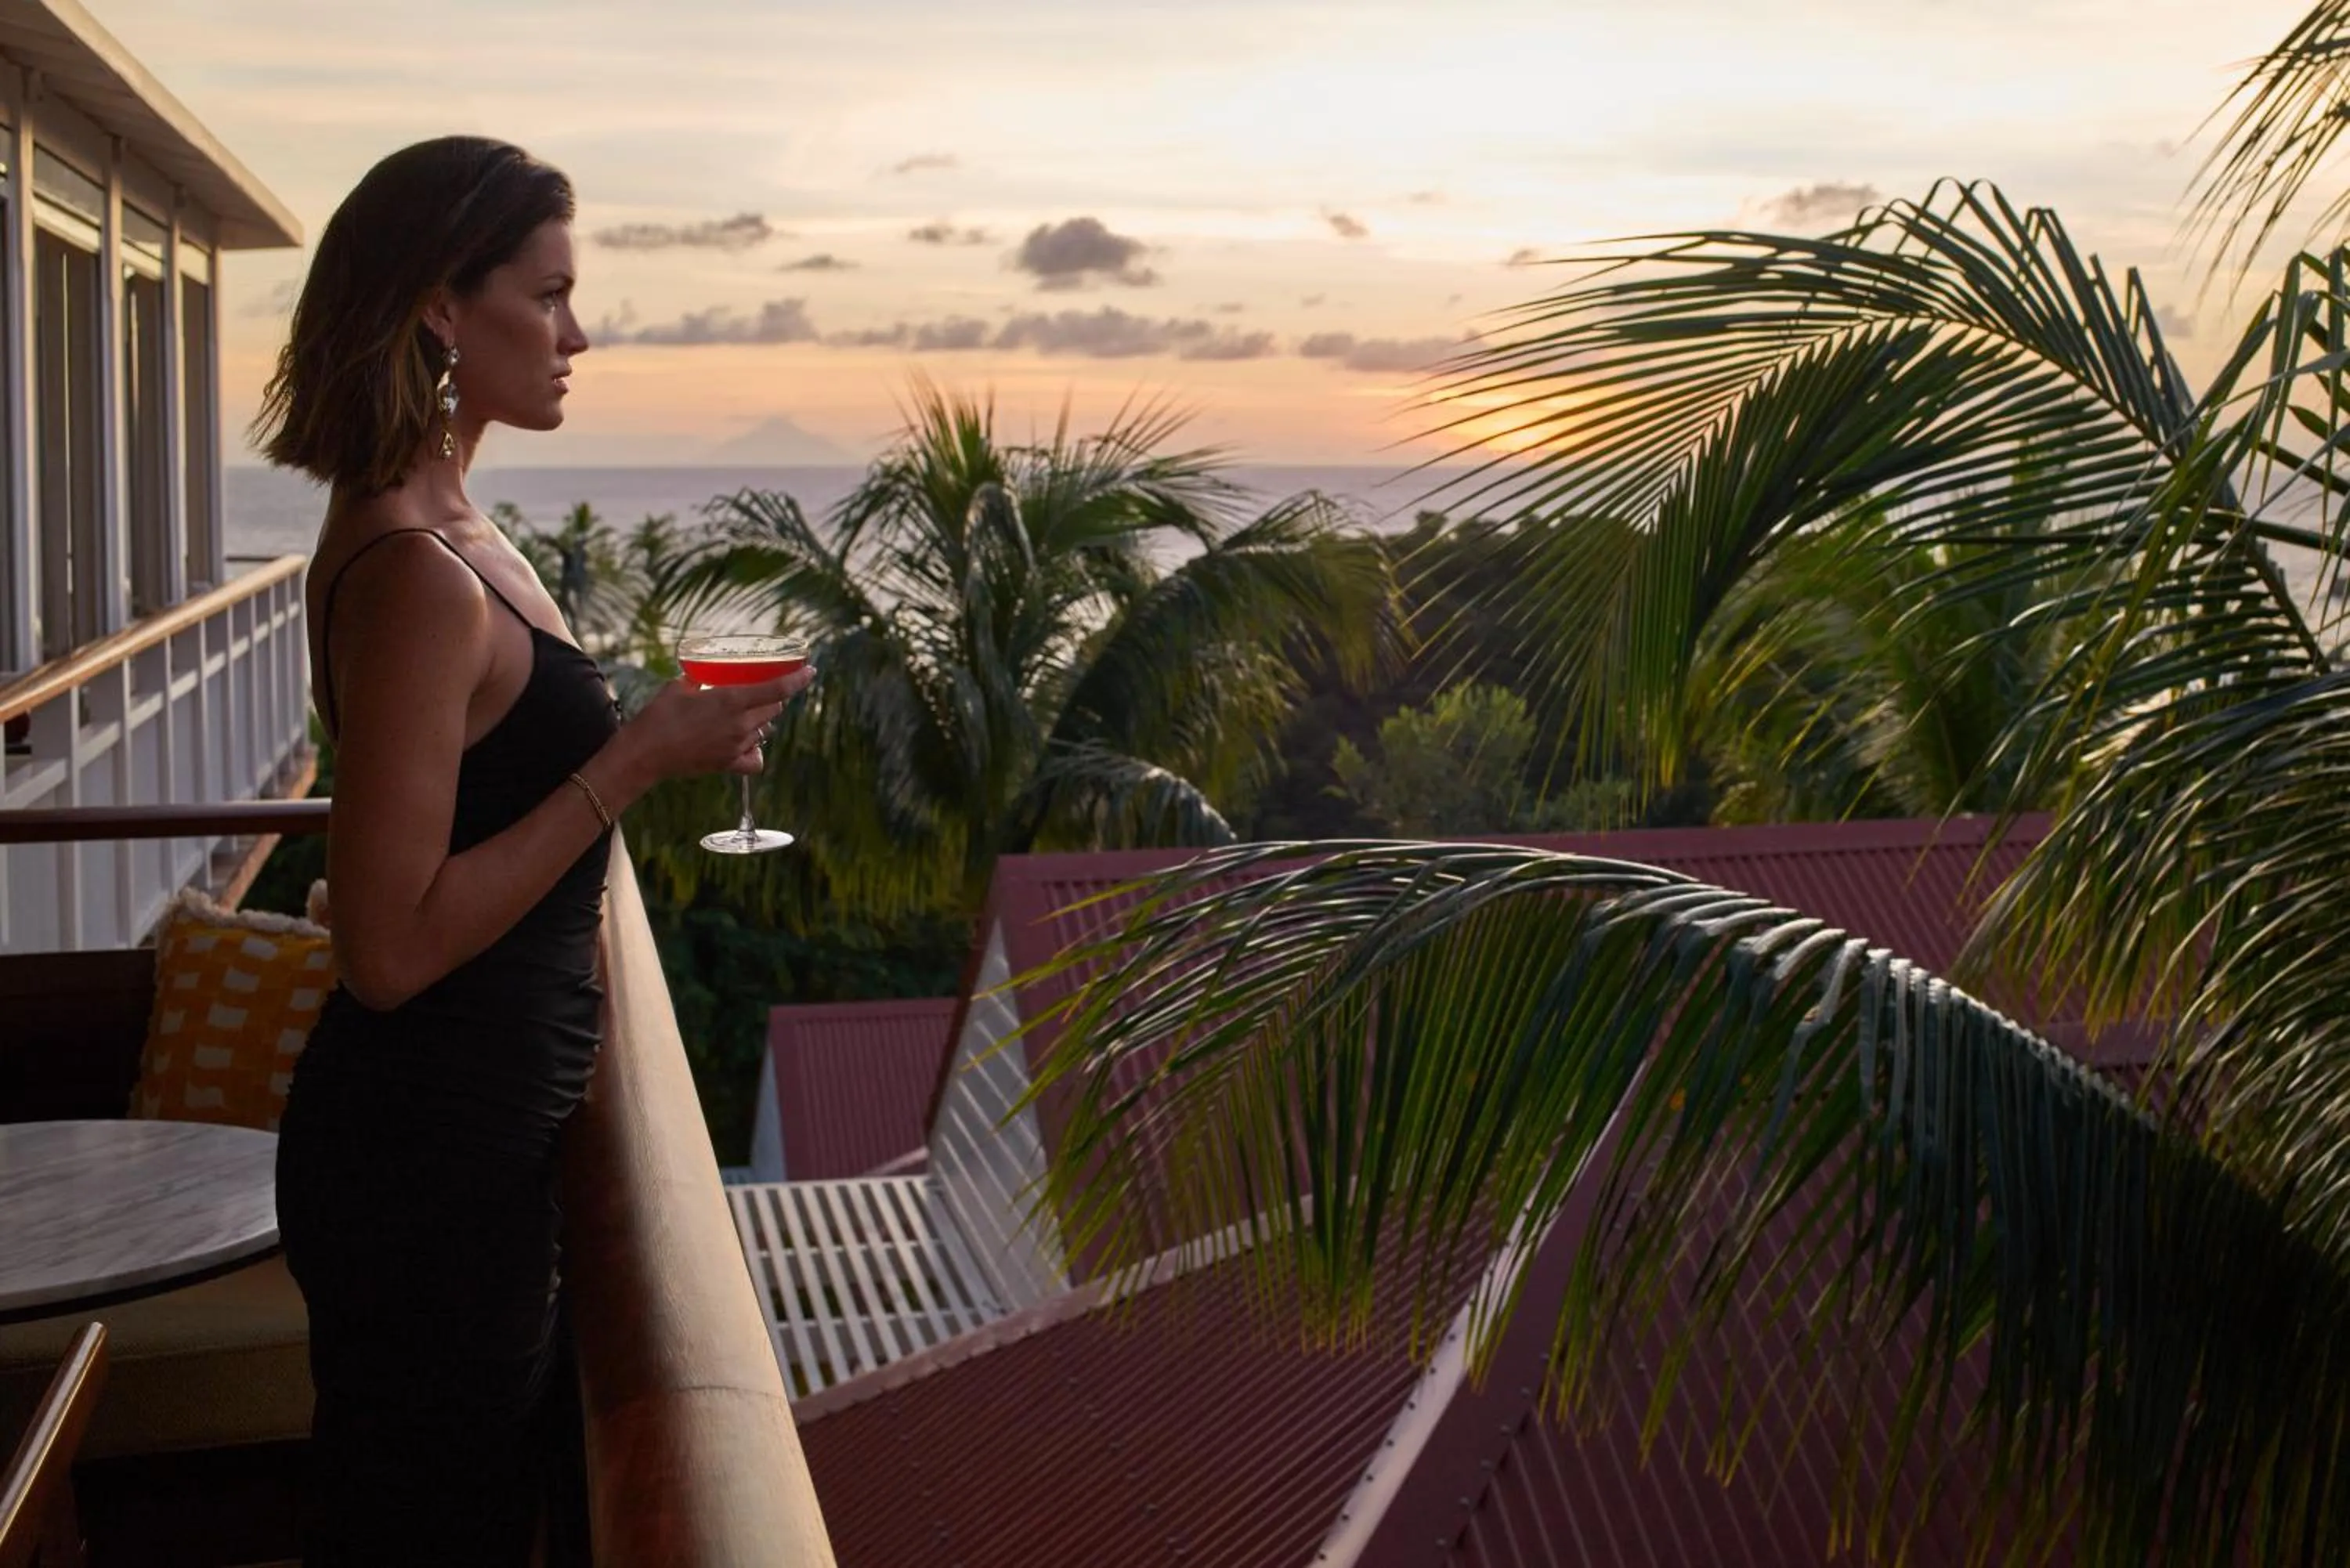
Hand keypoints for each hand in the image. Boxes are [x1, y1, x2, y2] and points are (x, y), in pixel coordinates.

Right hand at [621, 669, 811, 783]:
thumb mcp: (678, 687)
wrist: (645, 753)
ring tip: (742, 714)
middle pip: (774, 708)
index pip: (777, 690)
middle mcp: (739, 724)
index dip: (797, 679)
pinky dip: (756, 750)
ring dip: (761, 720)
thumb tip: (703, 673)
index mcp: (730, 700)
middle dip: (773, 698)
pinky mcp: (728, 764)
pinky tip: (746, 744)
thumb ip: (698, 679)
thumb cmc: (658, 716)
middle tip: (761, 690)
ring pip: (764, 730)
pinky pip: (755, 758)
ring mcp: (736, 746)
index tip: (811, 671)